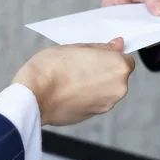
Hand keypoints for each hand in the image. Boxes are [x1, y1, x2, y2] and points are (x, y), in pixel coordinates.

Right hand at [12, 38, 134, 126]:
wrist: (34, 96)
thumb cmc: (52, 68)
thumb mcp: (78, 47)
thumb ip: (102, 48)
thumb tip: (118, 45)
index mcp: (119, 67)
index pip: (125, 59)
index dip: (110, 56)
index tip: (96, 56)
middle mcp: (119, 88)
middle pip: (117, 75)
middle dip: (103, 70)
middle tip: (80, 65)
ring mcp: (107, 104)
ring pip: (107, 89)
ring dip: (95, 84)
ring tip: (72, 78)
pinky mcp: (95, 114)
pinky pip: (96, 100)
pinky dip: (87, 95)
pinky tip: (70, 90)